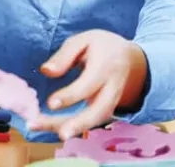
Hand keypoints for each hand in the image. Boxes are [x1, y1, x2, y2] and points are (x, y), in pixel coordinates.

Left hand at [28, 30, 146, 139]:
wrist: (128, 57)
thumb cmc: (101, 46)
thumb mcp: (83, 40)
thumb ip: (64, 55)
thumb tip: (45, 71)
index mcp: (105, 66)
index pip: (88, 85)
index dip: (70, 96)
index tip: (50, 104)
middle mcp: (112, 88)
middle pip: (100, 110)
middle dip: (80, 124)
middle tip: (61, 134)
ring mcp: (111, 101)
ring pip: (95, 120)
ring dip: (72, 129)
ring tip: (46, 130)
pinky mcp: (106, 109)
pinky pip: (91, 122)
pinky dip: (71, 127)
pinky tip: (50, 127)